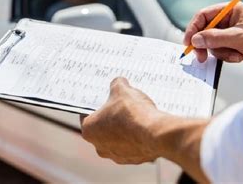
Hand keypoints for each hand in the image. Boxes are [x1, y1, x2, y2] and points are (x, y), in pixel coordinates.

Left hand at [80, 77, 210, 182]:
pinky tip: (144, 126)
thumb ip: (116, 84)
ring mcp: (117, 155)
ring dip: (124, 129)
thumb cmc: (132, 113)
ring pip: (118, 138)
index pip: (86, 115)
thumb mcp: (121, 90)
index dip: (96, 105)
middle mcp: (99, 146)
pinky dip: (137, 137)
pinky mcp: (134, 159)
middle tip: (121, 105)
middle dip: (111, 117)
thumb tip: (119, 83)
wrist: (155, 133)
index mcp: (89, 130)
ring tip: (135, 115)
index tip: (104, 99)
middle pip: (102, 128)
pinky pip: (133, 145)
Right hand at [184, 2, 242, 64]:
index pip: (203, 16)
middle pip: (204, 31)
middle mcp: (228, 20)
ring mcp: (229, 33)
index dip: (193, 28)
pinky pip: (219, 51)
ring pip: (211, 43)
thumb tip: (195, 40)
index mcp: (230, 10)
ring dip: (220, 52)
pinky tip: (239, 56)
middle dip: (205, 44)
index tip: (189, 42)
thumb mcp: (239, 37)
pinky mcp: (232, 44)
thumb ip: (215, 38)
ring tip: (235, 55)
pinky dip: (226, 56)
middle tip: (201, 57)